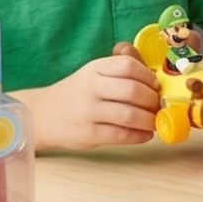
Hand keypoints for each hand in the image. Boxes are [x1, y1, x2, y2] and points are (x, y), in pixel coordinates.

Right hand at [16, 42, 158, 151]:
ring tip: (155, 120)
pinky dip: (139, 136)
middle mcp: (91, 88)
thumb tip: (154, 68)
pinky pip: (121, 136)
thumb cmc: (80, 92)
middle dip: (152, 99)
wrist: (44, 115)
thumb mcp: (95, 72)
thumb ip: (121, 66)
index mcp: (95, 68)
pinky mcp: (88, 135)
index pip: (127, 65)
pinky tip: (146, 134)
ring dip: (149, 119)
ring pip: (128, 115)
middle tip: (158, 105)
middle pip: (132, 90)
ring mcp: (88, 112)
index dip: (148, 75)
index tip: (156, 85)